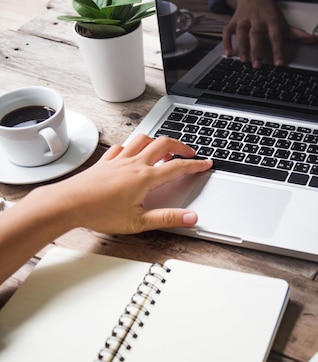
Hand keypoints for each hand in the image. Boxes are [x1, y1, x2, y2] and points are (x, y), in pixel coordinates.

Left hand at [0, 135, 211, 283]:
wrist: (67, 204)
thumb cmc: (99, 212)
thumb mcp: (139, 222)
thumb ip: (168, 218)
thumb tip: (191, 217)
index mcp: (146, 177)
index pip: (178, 167)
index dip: (195, 165)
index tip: (206, 163)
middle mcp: (134, 164)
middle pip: (163, 144)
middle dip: (180, 146)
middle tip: (189, 152)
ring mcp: (118, 160)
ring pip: (142, 139)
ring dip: (157, 141)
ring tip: (164, 148)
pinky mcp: (105, 162)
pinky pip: (121, 147)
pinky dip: (132, 146)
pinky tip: (131, 153)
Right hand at [222, 0, 317, 67]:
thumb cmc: (269, 12)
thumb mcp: (283, 21)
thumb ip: (297, 34)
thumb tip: (314, 39)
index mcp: (272, 21)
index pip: (276, 36)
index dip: (278, 50)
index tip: (278, 64)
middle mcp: (258, 19)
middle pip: (257, 34)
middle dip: (257, 49)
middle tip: (257, 65)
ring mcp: (245, 19)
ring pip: (242, 31)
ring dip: (242, 46)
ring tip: (243, 60)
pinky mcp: (234, 20)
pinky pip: (228, 30)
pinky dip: (226, 42)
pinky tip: (227, 54)